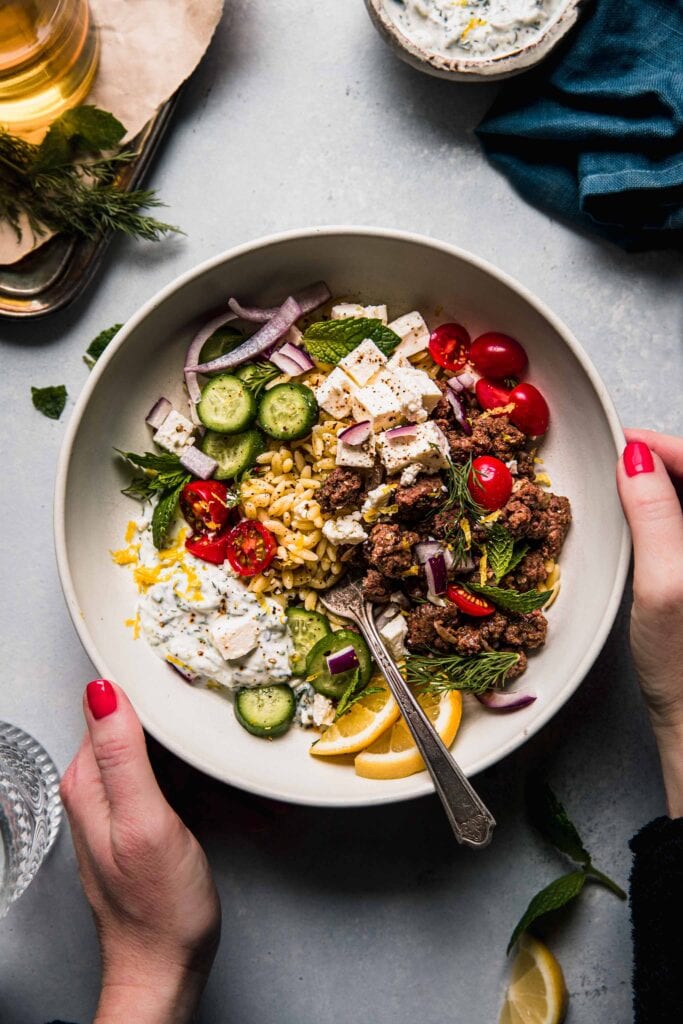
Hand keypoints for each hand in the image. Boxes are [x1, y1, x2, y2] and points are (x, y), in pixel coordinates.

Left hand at [60, 680, 220, 1023]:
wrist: (164, 968)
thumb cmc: (155, 909)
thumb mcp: (143, 822)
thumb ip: (122, 755)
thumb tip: (102, 692)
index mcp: (91, 779)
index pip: (118, 706)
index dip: (161, 691)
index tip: (201, 687)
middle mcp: (102, 787)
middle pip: (153, 731)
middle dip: (200, 734)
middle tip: (237, 737)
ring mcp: (127, 803)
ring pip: (178, 760)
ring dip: (218, 769)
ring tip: (253, 784)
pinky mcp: (150, 819)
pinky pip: (189, 789)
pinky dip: (220, 795)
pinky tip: (249, 809)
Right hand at [617, 430, 682, 816]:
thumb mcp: (665, 586)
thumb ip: (655, 515)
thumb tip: (636, 458)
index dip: (667, 447)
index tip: (624, 442)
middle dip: (664, 464)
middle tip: (617, 463)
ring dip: (667, 488)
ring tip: (626, 488)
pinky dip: (671, 515)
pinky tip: (647, 521)